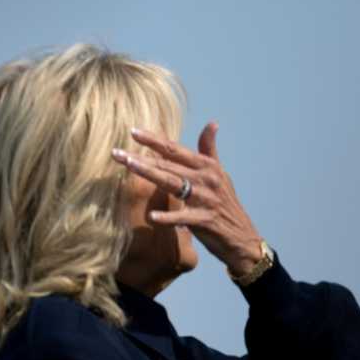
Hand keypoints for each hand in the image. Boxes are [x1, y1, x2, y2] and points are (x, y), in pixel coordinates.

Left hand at [110, 122, 263, 275]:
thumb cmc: (225, 204)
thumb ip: (210, 149)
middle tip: (117, 153)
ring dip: (150, 174)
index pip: (175, 149)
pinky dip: (168, 217)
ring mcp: (206, 199)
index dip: (154, 140)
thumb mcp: (220, 174)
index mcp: (207, 166)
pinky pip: (183, 217)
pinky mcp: (206, 220)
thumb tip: (212, 123)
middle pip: (168, 164)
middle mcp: (206, 179)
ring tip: (130, 166)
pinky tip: (151, 216)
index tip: (132, 131)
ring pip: (173, 183)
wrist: (242, 237)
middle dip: (142, 157)